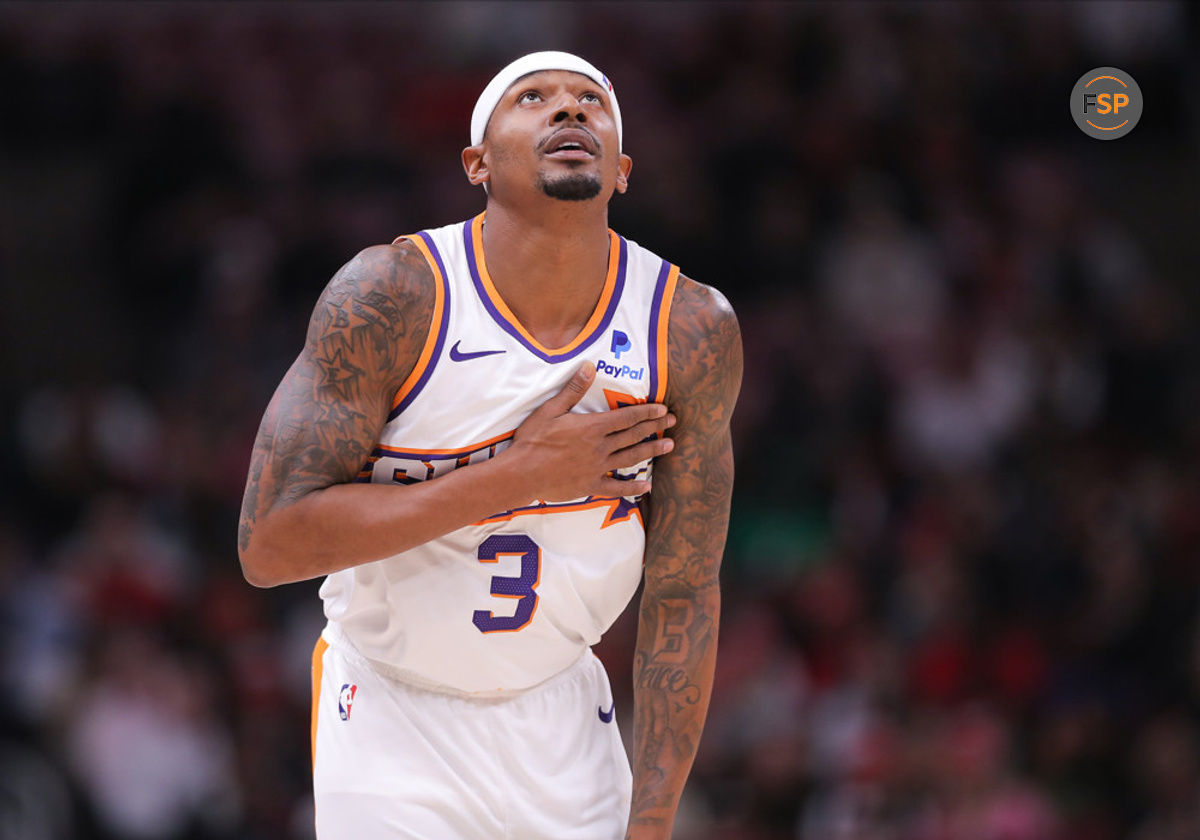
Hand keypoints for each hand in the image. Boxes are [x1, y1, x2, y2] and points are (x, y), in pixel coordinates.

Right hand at [507, 363, 674, 501]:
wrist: (521, 474)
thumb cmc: (533, 440)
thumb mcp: (550, 410)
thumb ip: (573, 390)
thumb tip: (589, 367)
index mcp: (592, 427)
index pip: (626, 418)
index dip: (647, 412)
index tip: (662, 409)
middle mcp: (600, 448)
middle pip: (634, 435)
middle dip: (655, 427)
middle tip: (673, 422)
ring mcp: (598, 468)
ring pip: (631, 458)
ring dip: (651, 451)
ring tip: (669, 446)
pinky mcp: (591, 485)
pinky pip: (617, 488)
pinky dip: (632, 488)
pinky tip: (646, 486)